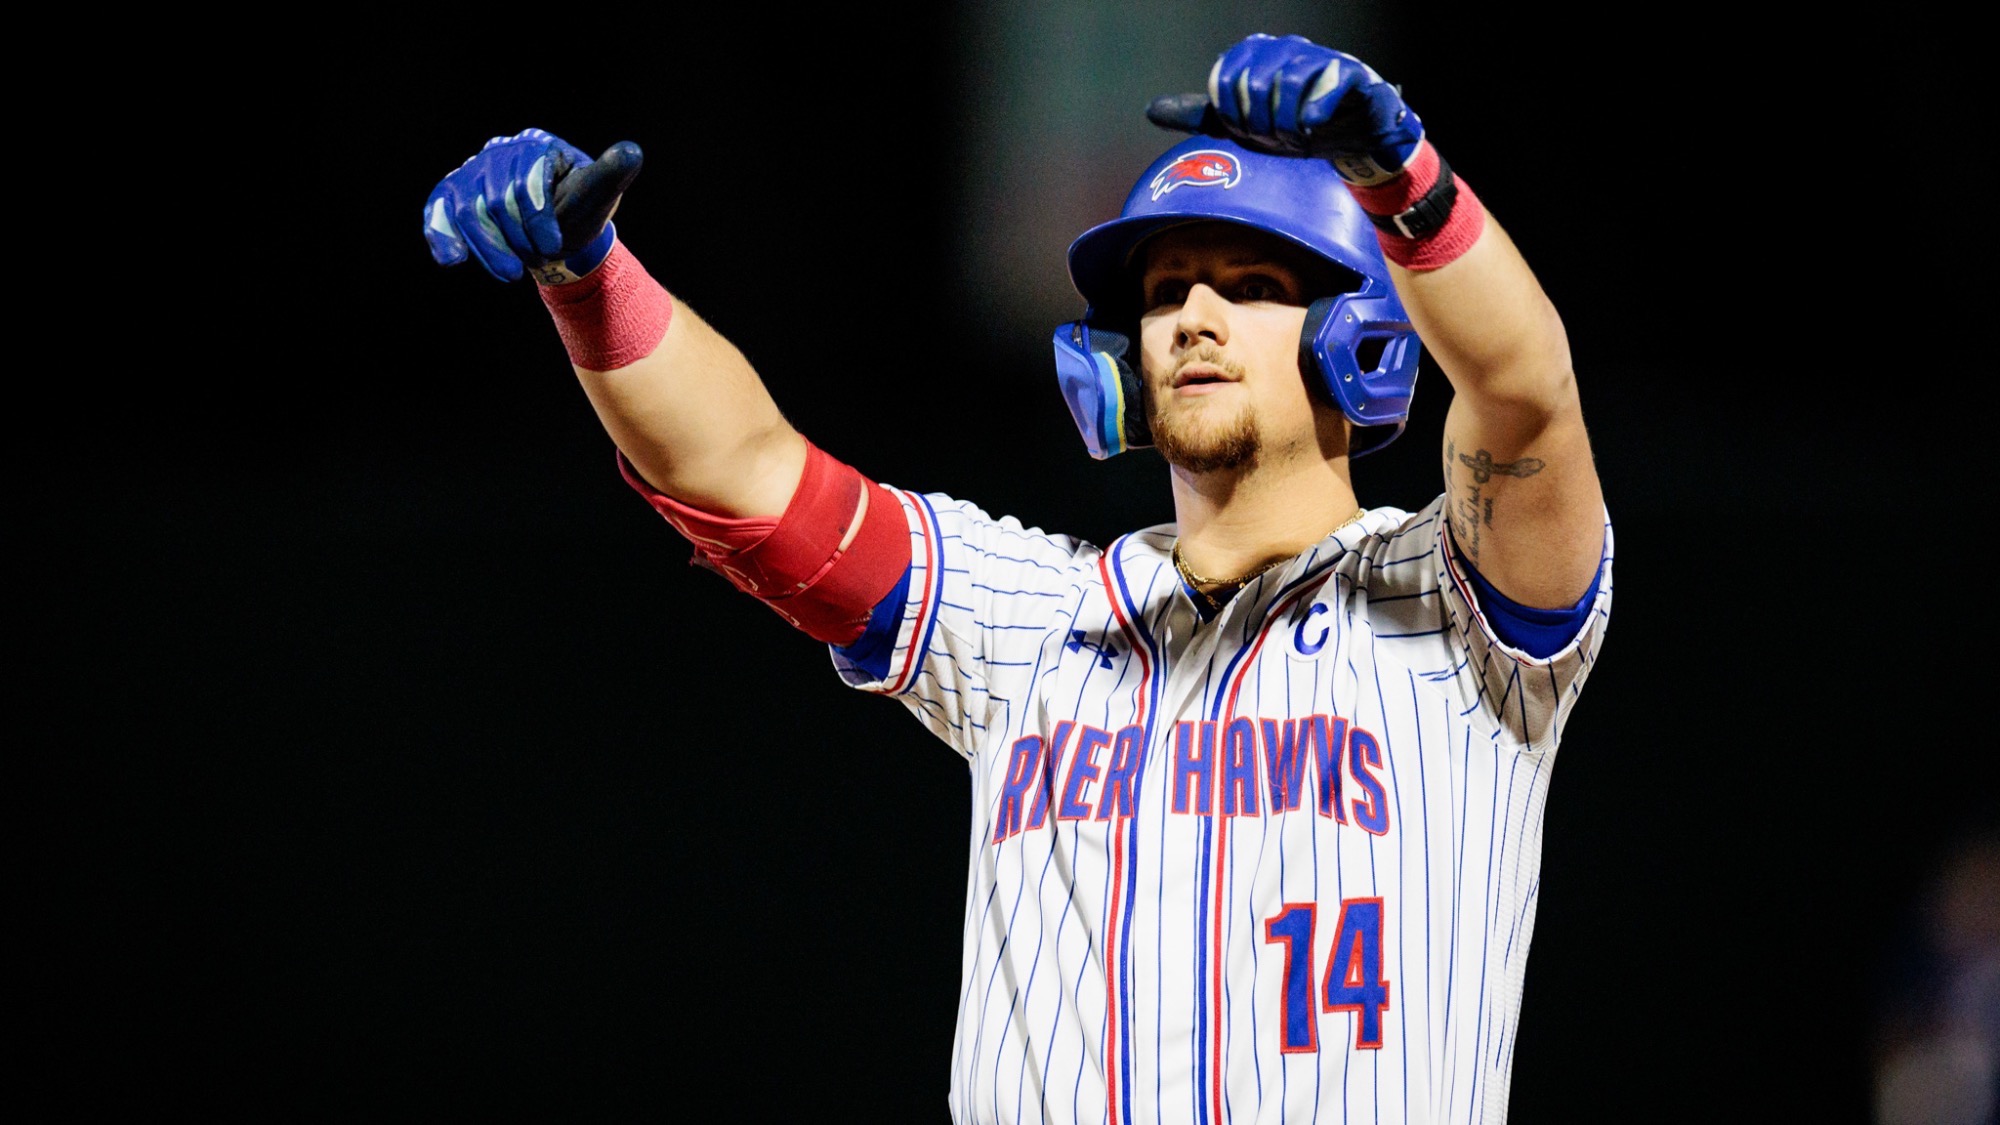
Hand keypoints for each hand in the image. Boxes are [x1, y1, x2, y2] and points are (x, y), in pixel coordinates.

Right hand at [423, 128, 643, 282]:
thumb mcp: (598, 193)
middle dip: (517, 237)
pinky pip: (438, 212)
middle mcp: (498, 154)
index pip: (527, 177)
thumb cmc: (579, 208)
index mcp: (536, 146)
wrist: (556, 229)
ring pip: (466, 210)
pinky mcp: (452, 196)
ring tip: (511, 274)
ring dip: (488, 248)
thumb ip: (610, 174)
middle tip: (538, 260)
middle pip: (495, 199)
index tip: (553, 248)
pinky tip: (451, 260)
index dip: (539, 217)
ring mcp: (471, 174)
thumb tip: (632, 153)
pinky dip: (442, 236)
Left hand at [1145, 34, 1421, 185]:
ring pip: (1287, 83)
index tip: (1248, 132)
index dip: (1233, 117)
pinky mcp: (1350, 73)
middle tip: (1273, 140)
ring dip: (1286, 123)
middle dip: (1260, 124)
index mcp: (1255, 54)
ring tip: (1294, 138)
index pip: (1225, 82)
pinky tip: (1314, 128)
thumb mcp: (1242, 123)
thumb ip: (1202, 115)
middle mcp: (1285, 47)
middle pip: (1253, 83)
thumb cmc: (1293, 122)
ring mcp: (1319, 56)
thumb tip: (1151, 111)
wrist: (1348, 134)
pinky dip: (1315, 116)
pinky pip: (1326, 88)